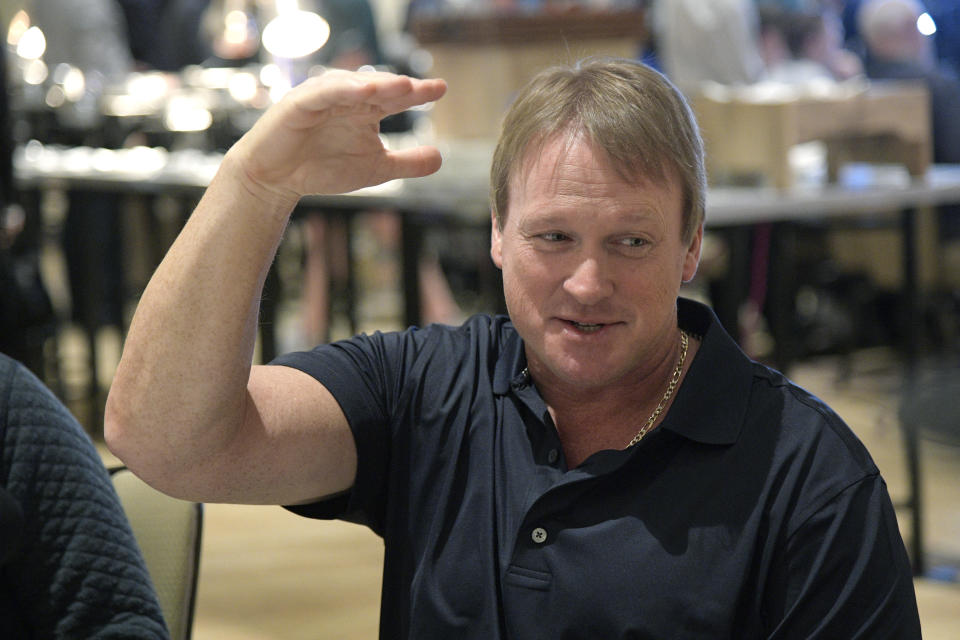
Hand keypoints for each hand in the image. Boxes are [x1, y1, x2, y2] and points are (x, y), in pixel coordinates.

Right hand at [227, 69, 446, 206]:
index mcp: (365, 110)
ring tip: (402, 86)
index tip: (441, 90)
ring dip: (377, 84)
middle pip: (378, 87)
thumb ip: (406, 163)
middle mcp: (347, 99)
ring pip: (353, 86)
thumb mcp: (375, 168)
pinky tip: (364, 90)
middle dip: (400, 87)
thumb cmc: (322, 168)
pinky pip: (323, 92)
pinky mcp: (300, 102)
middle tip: (424, 87)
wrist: (276, 179)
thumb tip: (441, 158)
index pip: (396, 98)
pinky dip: (343, 90)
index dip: (418, 93)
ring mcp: (324, 98)